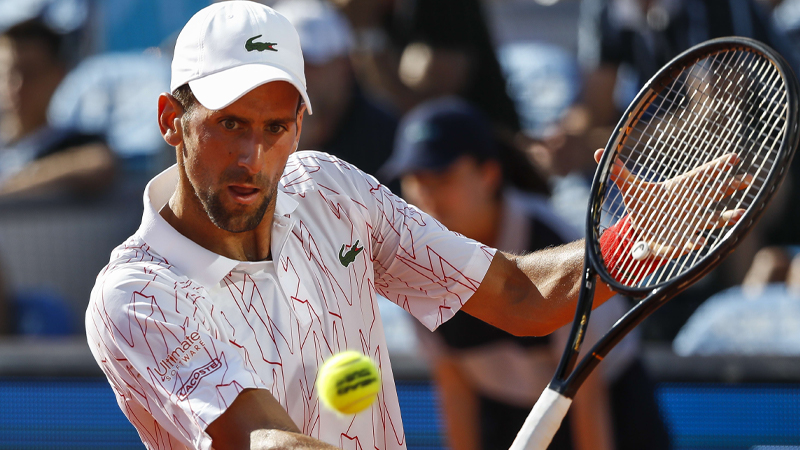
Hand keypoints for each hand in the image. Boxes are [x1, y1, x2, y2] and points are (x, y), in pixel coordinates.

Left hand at [594, 149, 750, 258]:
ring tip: (739, 214)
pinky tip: (700, 243)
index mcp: (681, 187)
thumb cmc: (642, 204)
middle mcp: (691, 204)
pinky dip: (695, 243)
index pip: (702, 175)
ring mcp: (690, 222)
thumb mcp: (629, 186)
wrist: (640, 229)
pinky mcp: (681, 240)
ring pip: (713, 219)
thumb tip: (598, 152)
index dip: (717, 167)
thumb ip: (617, 170)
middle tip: (748, 179)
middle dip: (732, 186)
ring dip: (726, 217)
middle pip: (716, 194)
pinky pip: (690, 242)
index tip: (734, 158)